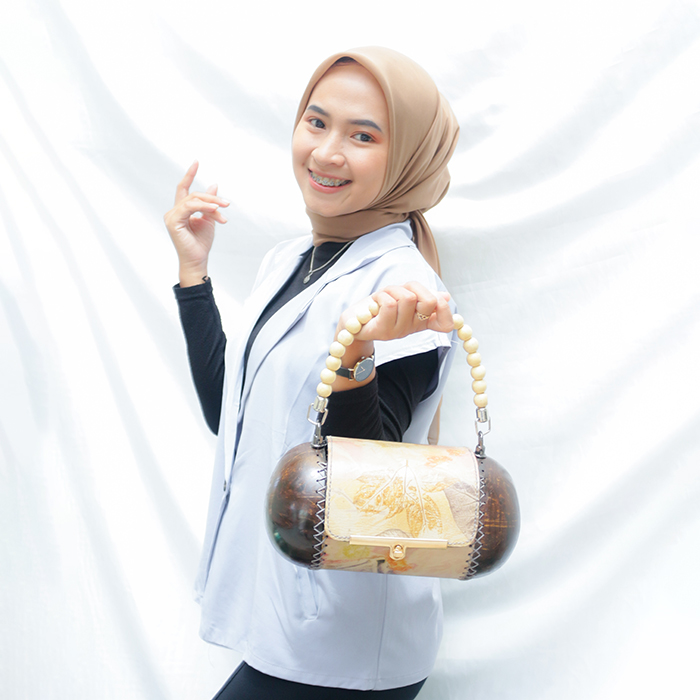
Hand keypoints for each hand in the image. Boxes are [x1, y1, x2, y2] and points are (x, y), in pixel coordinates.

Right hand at [163, 161, 229, 285]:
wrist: (198, 260)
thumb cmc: (201, 244)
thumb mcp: (209, 219)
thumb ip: (210, 204)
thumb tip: (214, 185)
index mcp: (181, 210)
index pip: (183, 189)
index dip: (189, 174)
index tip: (197, 161)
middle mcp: (174, 211)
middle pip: (193, 195)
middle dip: (212, 198)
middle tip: (226, 204)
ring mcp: (171, 216)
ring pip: (193, 200)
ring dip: (210, 203)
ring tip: (223, 208)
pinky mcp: (172, 221)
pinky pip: (189, 207)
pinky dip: (203, 207)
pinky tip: (214, 210)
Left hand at [338, 281, 452, 342]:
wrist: (353, 322)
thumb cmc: (379, 307)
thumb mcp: (403, 298)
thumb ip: (422, 296)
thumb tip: (445, 296)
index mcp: (421, 321)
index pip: (445, 324)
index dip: (445, 310)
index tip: (436, 301)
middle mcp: (412, 328)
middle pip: (430, 301)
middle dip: (415, 287)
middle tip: (400, 291)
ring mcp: (399, 331)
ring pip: (408, 298)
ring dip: (394, 289)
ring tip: (384, 296)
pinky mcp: (383, 330)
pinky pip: (390, 303)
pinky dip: (382, 295)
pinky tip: (376, 301)